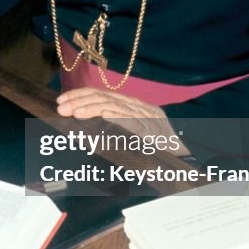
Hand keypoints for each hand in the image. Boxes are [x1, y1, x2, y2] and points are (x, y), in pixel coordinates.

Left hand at [56, 86, 185, 148]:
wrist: (188, 153)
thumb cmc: (160, 149)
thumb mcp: (135, 136)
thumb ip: (115, 131)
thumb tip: (89, 135)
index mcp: (133, 106)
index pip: (102, 94)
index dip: (81, 95)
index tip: (62, 100)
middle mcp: (138, 107)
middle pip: (104, 97)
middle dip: (79, 100)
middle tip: (61, 107)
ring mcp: (145, 116)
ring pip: (113, 105)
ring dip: (90, 108)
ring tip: (74, 113)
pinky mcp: (150, 127)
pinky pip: (128, 119)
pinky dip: (113, 116)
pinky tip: (98, 116)